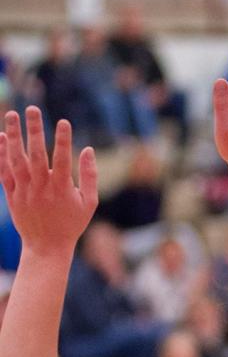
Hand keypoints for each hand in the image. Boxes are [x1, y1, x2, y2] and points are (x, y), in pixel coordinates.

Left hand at [0, 109, 97, 255]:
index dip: (63, 140)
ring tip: (12, 116)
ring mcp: (24, 191)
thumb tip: (88, 150)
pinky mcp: (12, 195)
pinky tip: (1, 138)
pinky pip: (4, 172)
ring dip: (13, 137)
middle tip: (32, 108)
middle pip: (36, 155)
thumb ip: (90, 175)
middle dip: (34, 130)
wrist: (46, 247)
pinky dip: (1, 155)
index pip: (63, 160)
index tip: (63, 122)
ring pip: (17, 160)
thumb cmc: (71, 224)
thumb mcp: (89, 203)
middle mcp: (41, 188)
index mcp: (62, 189)